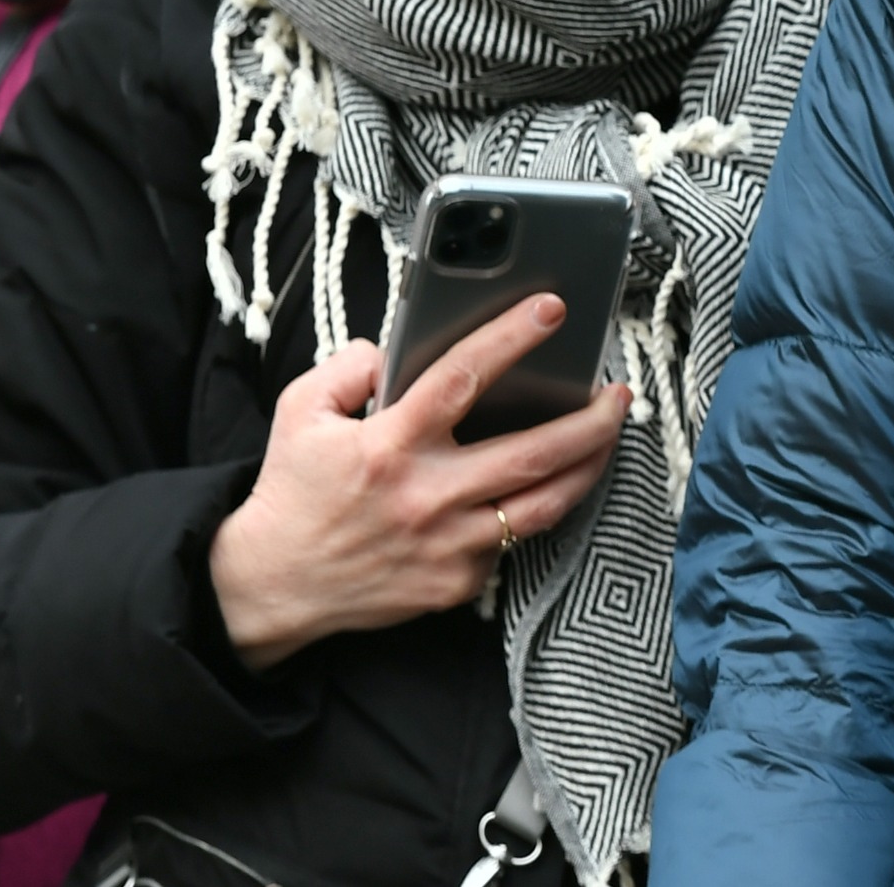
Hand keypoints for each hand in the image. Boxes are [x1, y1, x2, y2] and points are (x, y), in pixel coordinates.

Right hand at [207, 295, 629, 668]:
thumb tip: (394, 350)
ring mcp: (446, 545)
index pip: (462, 378)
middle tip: (620, 393)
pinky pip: (509, 542)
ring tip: (610, 437)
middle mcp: (426, 495)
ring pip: (543, 505)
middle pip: (533, 452)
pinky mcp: (455, 583)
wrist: (273, 585)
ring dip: (589, 468)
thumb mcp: (299, 411)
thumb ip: (347, 367)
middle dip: (590, 420)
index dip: (511, 337)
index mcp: (389, 444)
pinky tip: (550, 486)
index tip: (552, 308)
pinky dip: (532, 511)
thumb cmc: (293, 491)